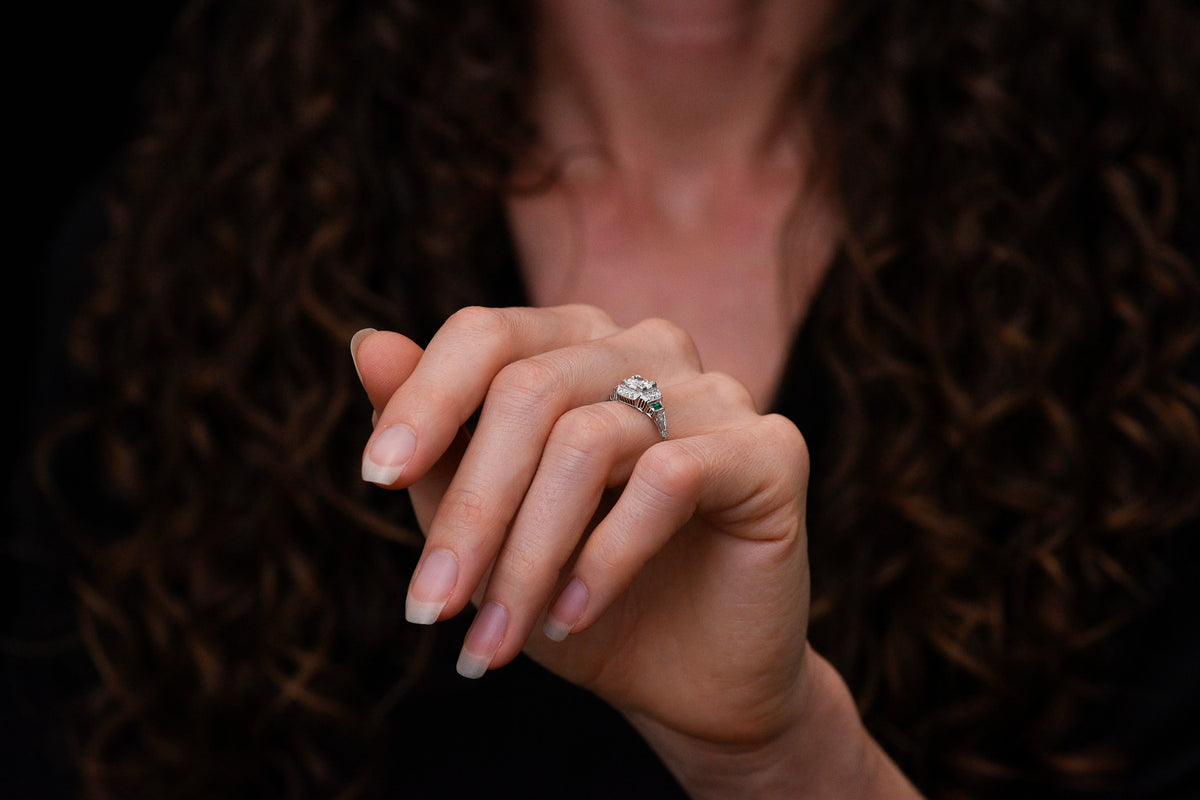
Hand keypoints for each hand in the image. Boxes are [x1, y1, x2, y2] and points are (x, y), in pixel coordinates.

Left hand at [351, 304, 812, 750]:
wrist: (688, 680)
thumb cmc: (575, 594)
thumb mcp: (485, 526)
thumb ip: (436, 440)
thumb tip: (368, 344)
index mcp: (579, 348)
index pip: (489, 334)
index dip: (425, 399)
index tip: (375, 478)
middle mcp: (649, 349)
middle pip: (530, 391)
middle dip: (470, 511)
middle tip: (430, 609)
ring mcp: (717, 394)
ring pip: (589, 440)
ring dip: (526, 555)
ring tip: (496, 638)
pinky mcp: (771, 450)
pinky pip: (668, 479)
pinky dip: (605, 556)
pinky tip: (572, 615)